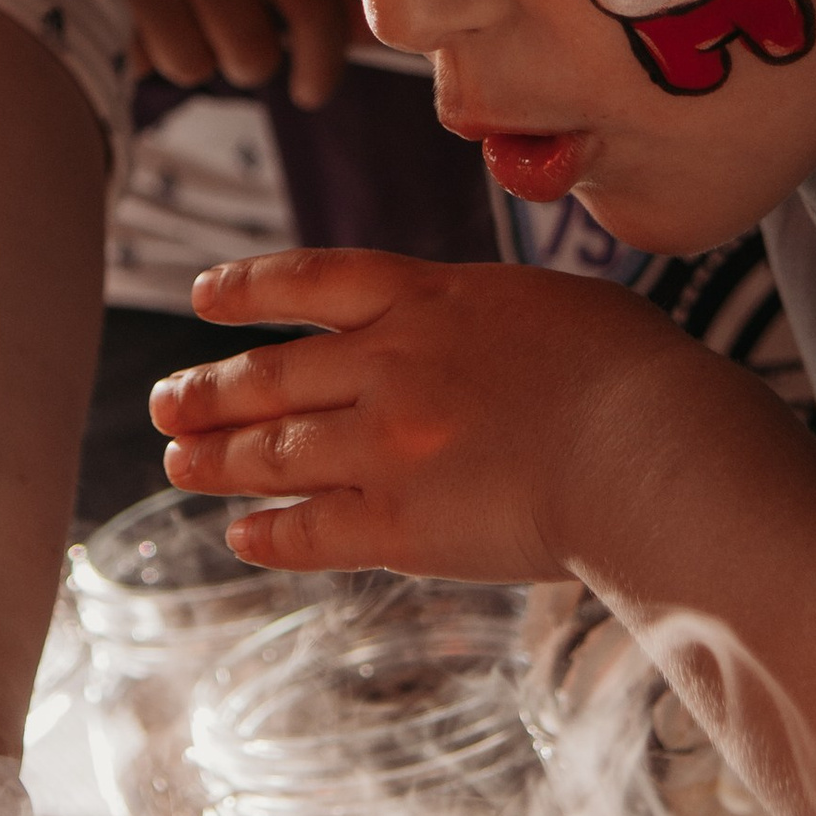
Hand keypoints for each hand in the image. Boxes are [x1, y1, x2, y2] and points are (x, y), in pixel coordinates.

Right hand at [80, 0, 351, 107]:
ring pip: (196, 67)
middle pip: (252, 54)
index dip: (324, 60)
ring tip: (164, 3)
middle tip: (222, 26)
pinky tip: (126, 4)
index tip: (316, 88)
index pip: (311, 2)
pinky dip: (143, 51)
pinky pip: (144, 64)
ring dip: (188, 53)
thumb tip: (368, 40)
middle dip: (246, 58)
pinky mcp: (89, 1)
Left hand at [153, 246, 693, 581]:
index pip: (312, 281)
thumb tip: (464, 331)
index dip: (248, 290)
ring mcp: (385, 446)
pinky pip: (310, 529)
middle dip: (208, 390)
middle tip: (166, 402)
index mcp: (429, 297)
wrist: (649, 449)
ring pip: (274, 452)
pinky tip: (242, 535)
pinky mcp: (398, 526)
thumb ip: (483, 317)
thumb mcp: (550, 304)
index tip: (204, 298)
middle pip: (271, 375)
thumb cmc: (633, 373)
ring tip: (178, 463)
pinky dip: (268, 533)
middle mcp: (388, 364)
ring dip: (218, 459)